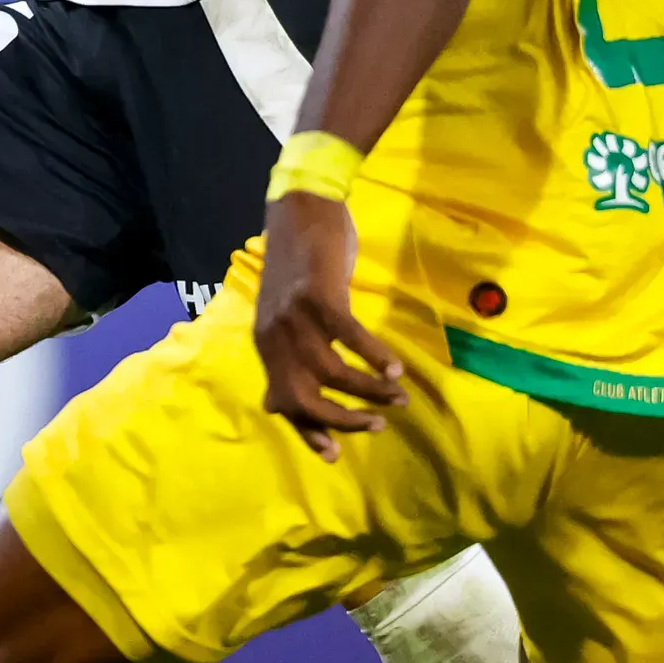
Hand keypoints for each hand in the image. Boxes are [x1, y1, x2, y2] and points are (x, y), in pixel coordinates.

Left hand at [254, 191, 411, 460]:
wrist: (301, 208)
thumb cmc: (301, 265)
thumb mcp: (284, 316)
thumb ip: (284, 357)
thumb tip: (277, 407)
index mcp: (266, 345)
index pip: (283, 401)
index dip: (308, 431)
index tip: (336, 454)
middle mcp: (274, 335)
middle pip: (305, 396)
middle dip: (342, 420)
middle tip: (377, 425)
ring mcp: (294, 316)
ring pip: (332, 371)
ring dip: (369, 390)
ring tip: (397, 395)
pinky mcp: (318, 295)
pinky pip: (349, 337)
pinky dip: (374, 356)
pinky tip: (395, 368)